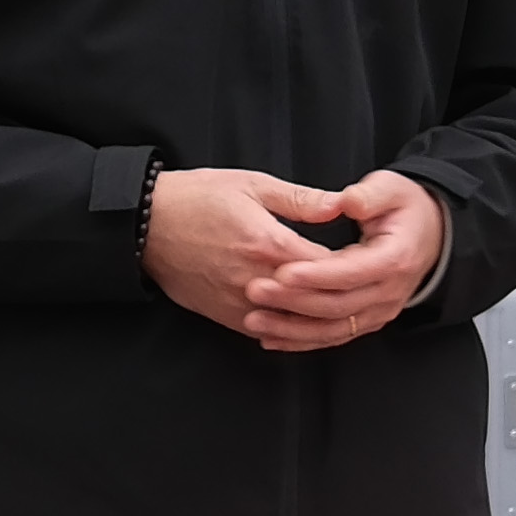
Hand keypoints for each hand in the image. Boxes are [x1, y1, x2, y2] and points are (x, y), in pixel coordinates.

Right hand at [146, 167, 442, 352]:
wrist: (145, 225)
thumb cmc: (197, 197)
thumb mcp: (252, 184)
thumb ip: (301, 200)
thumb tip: (341, 206)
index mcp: (269, 243)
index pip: (328, 267)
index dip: (353, 267)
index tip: (370, 261)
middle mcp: (256, 279)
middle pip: (315, 301)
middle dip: (343, 297)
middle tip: (365, 291)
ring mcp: (239, 302)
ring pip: (293, 323)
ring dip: (320, 320)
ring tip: (344, 312)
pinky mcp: (224, 316)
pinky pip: (266, 330)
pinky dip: (290, 330)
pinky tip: (307, 325)